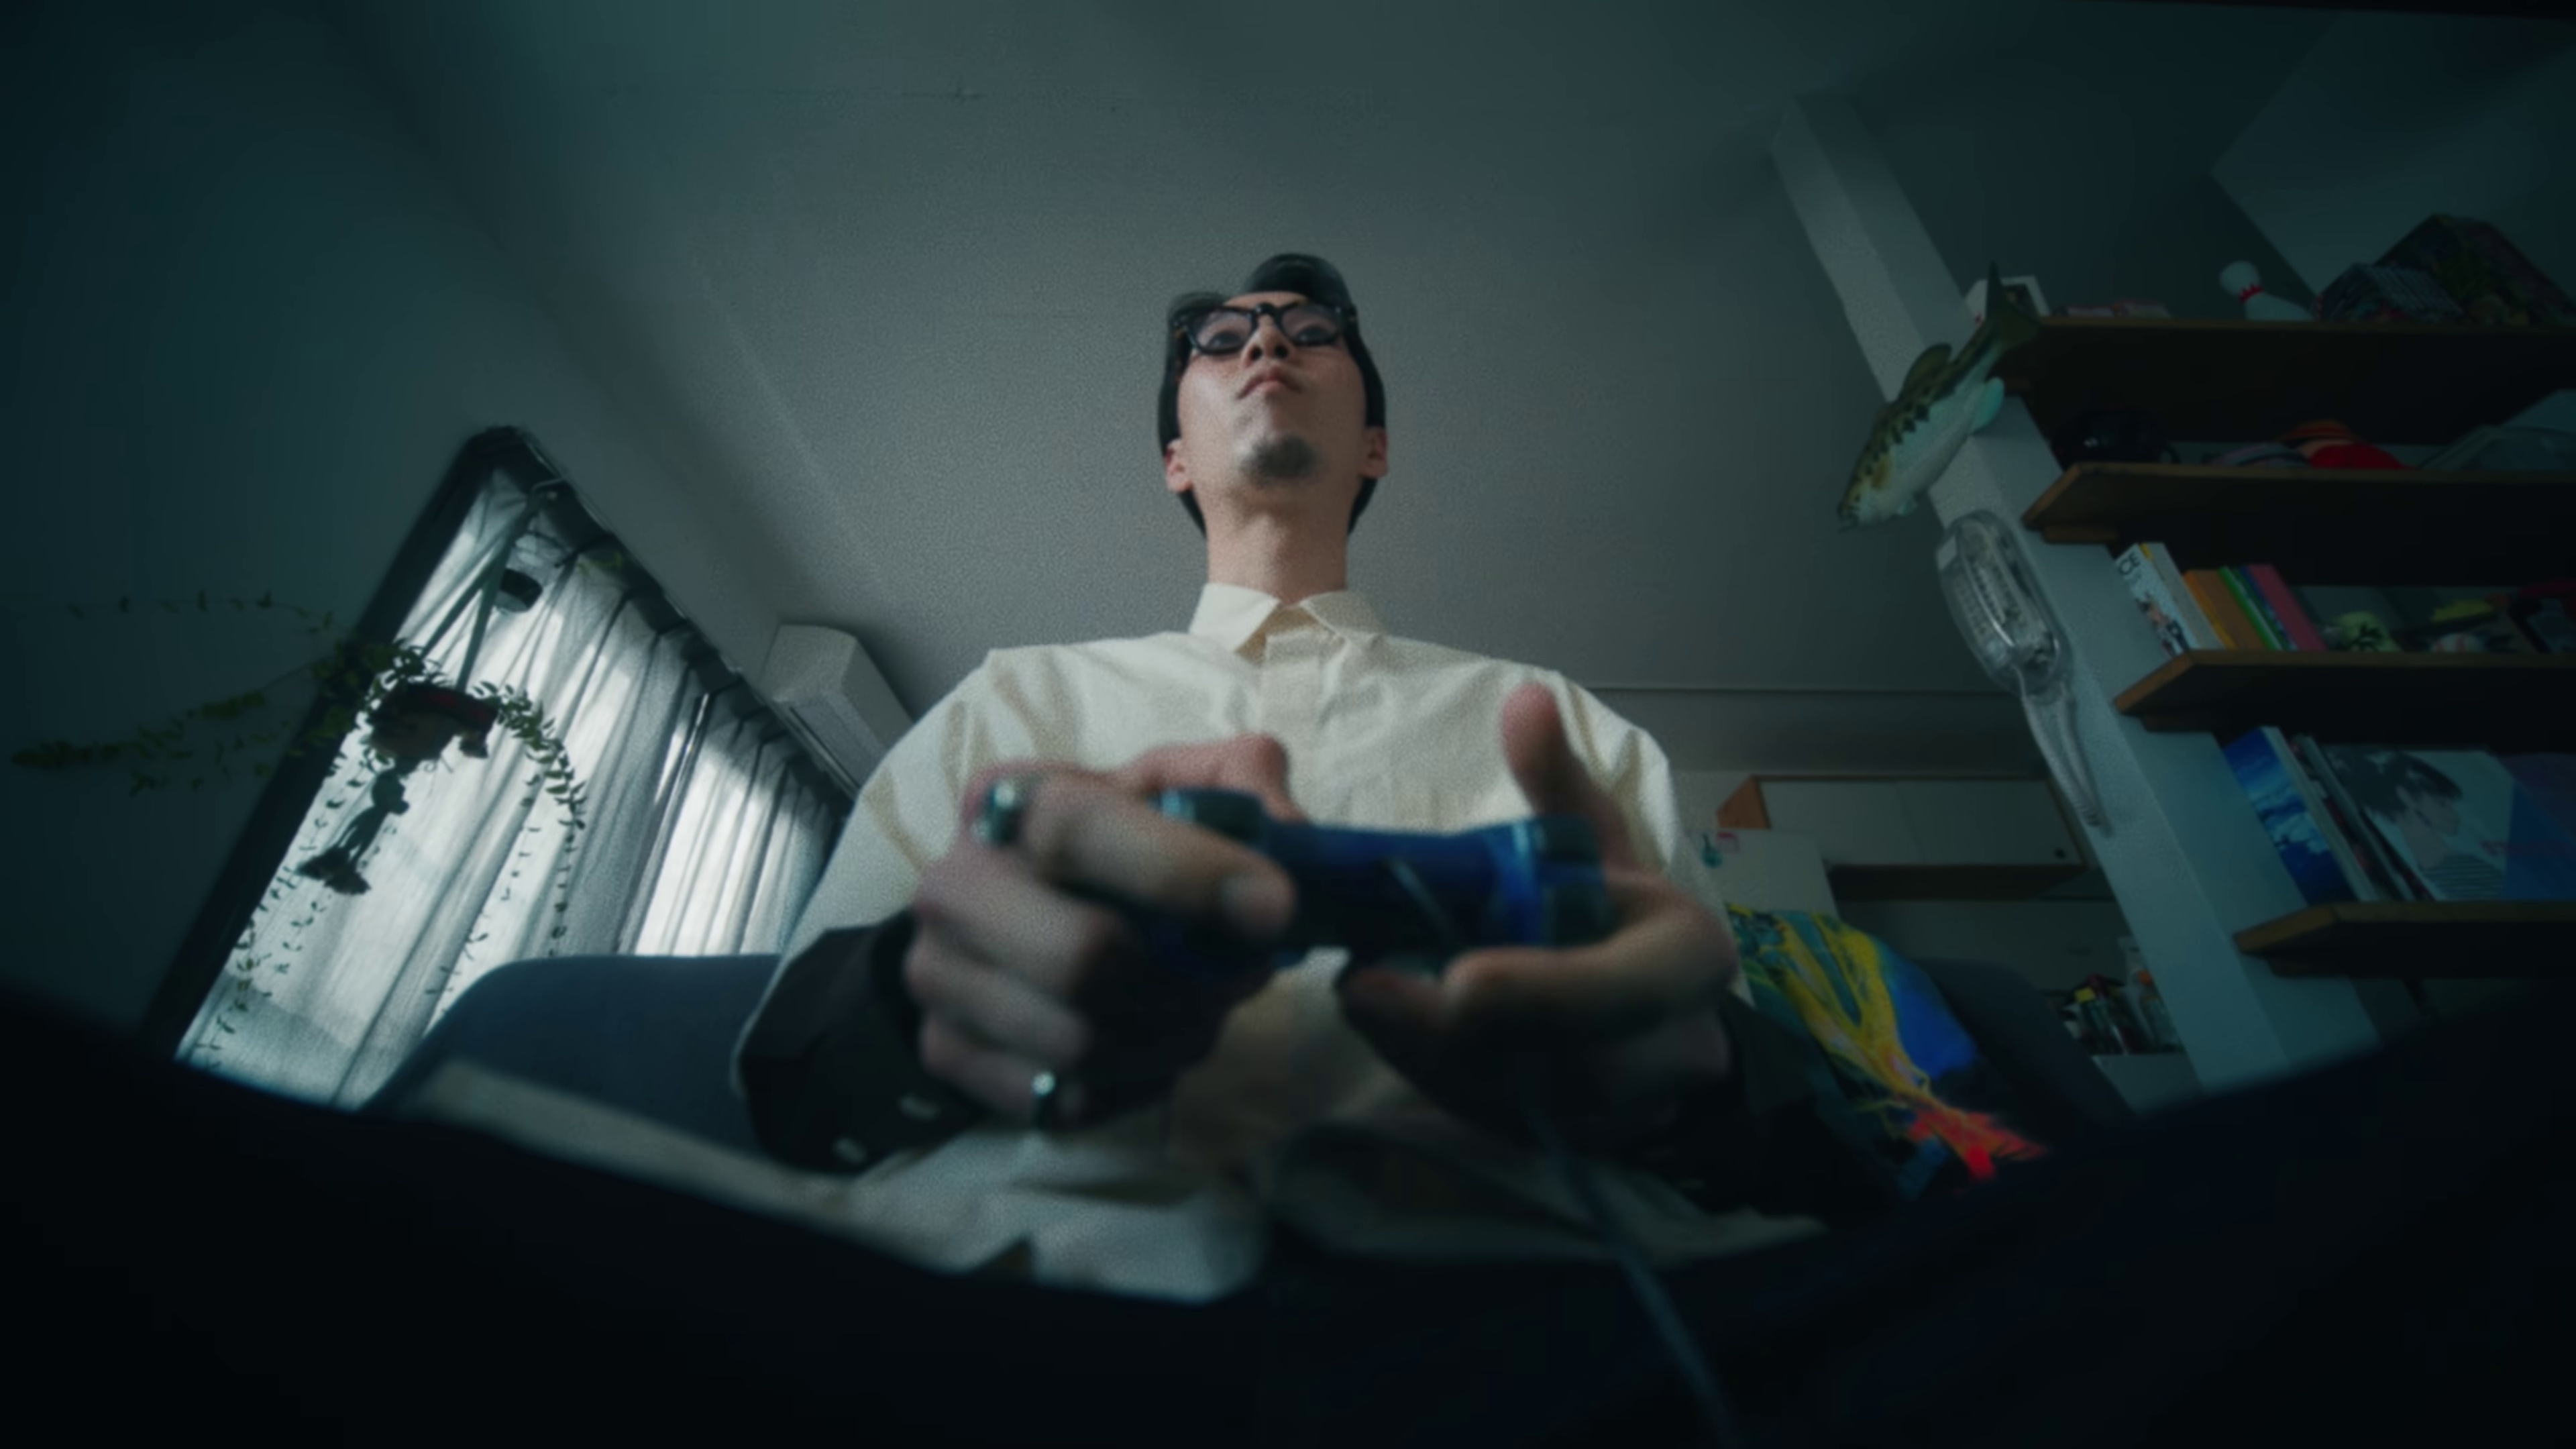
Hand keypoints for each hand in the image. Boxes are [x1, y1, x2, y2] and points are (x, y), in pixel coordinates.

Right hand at [902, 736, 1307, 1131]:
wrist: (1013, 926)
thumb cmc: (1114, 854)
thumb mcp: (1174, 791)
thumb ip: (1240, 781)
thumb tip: (1286, 825)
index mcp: (1009, 802)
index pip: (1081, 826)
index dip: (1187, 870)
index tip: (1275, 907)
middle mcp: (954, 884)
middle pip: (1081, 957)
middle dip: (1190, 982)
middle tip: (1245, 976)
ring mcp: (939, 975)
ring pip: (1080, 1042)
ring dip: (1173, 1039)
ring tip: (1206, 1012)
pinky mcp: (948, 1053)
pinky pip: (1064, 1098)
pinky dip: (1133, 1084)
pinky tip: (1152, 1048)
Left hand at [1335, 683, 1741, 1154]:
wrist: (1659, 1015)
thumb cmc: (1616, 912)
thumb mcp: (1599, 840)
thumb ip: (1559, 782)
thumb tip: (1526, 700)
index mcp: (1688, 959)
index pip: (1631, 990)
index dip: (1546, 992)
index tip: (1459, 977)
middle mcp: (1669, 1048)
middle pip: (1570, 1069)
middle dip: (1460, 1037)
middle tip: (1364, 986)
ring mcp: (1620, 1111)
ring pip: (1522, 1105)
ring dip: (1427, 1055)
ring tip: (1358, 995)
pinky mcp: (1566, 1141)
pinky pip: (1493, 1122)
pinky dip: (1428, 1076)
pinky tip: (1380, 1026)